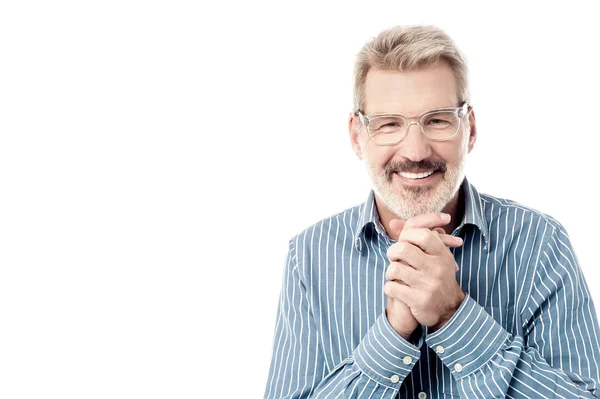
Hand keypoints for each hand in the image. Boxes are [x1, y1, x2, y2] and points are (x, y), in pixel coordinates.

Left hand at [385, 213, 464, 331]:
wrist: (450, 308)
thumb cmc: (437, 276)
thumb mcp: (434, 255)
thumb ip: (416, 237)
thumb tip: (392, 222)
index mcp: (442, 255)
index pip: (423, 234)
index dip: (407, 235)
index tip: (403, 241)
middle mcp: (437, 269)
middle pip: (403, 249)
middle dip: (392, 252)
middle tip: (393, 257)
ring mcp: (428, 285)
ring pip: (394, 269)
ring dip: (390, 272)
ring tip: (394, 275)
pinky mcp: (419, 301)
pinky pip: (392, 288)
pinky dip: (389, 287)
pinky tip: (395, 288)